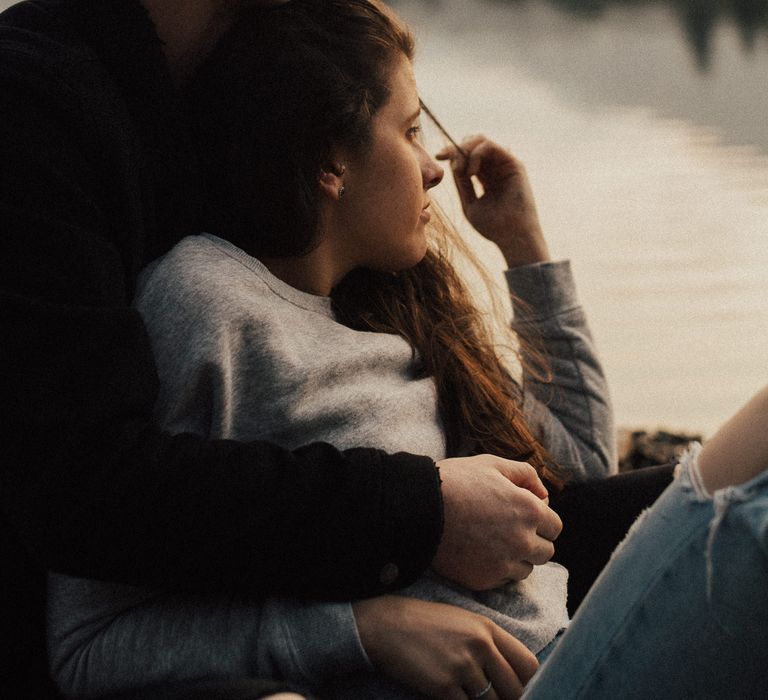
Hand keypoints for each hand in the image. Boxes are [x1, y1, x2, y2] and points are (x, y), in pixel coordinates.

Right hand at [353, 596, 538, 699]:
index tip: (520, 691)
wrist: (386, 625)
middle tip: (495, 699)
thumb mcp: (463, 622)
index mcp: (488, 628)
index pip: (528, 664)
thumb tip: (511, 676)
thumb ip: (489, 644)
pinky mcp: (444, 686)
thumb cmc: (425, 624)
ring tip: (468, 695)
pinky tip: (454, 699)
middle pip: (515, 689)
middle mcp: (480, 646)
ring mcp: (462, 666)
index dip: (530, 683)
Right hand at [432, 454, 562, 588]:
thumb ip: (525, 474)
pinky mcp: (484, 579)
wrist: (418, 508)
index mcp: (529, 510)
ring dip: (517, 558)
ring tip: (491, 541)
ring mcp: (504, 563)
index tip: (522, 516)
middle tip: (507, 529)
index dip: (540, 520)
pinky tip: (479, 553)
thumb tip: (544, 494)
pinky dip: (496, 569)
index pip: (555, 526)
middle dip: (532, 540)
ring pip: (526, 569)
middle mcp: (523, 540)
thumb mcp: (491, 464)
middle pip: (545, 551)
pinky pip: (503, 580)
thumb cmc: (454, 481)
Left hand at [437, 136, 549, 267]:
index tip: (438, 156)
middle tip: (445, 158)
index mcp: (485, 177)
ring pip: (481, 140)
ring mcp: (505, 164)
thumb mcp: (470, 204)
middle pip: (473, 143)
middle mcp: (495, 168)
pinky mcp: (513, 163)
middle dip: (456, 148)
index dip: (452, 152)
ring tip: (461, 171)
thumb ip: (462, 184)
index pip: (467, 156)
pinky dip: (476, 153)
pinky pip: (491, 146)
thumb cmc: (493, 227)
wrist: (512, 237)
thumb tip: (453, 164)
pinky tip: (470, 172)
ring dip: (465, 150)